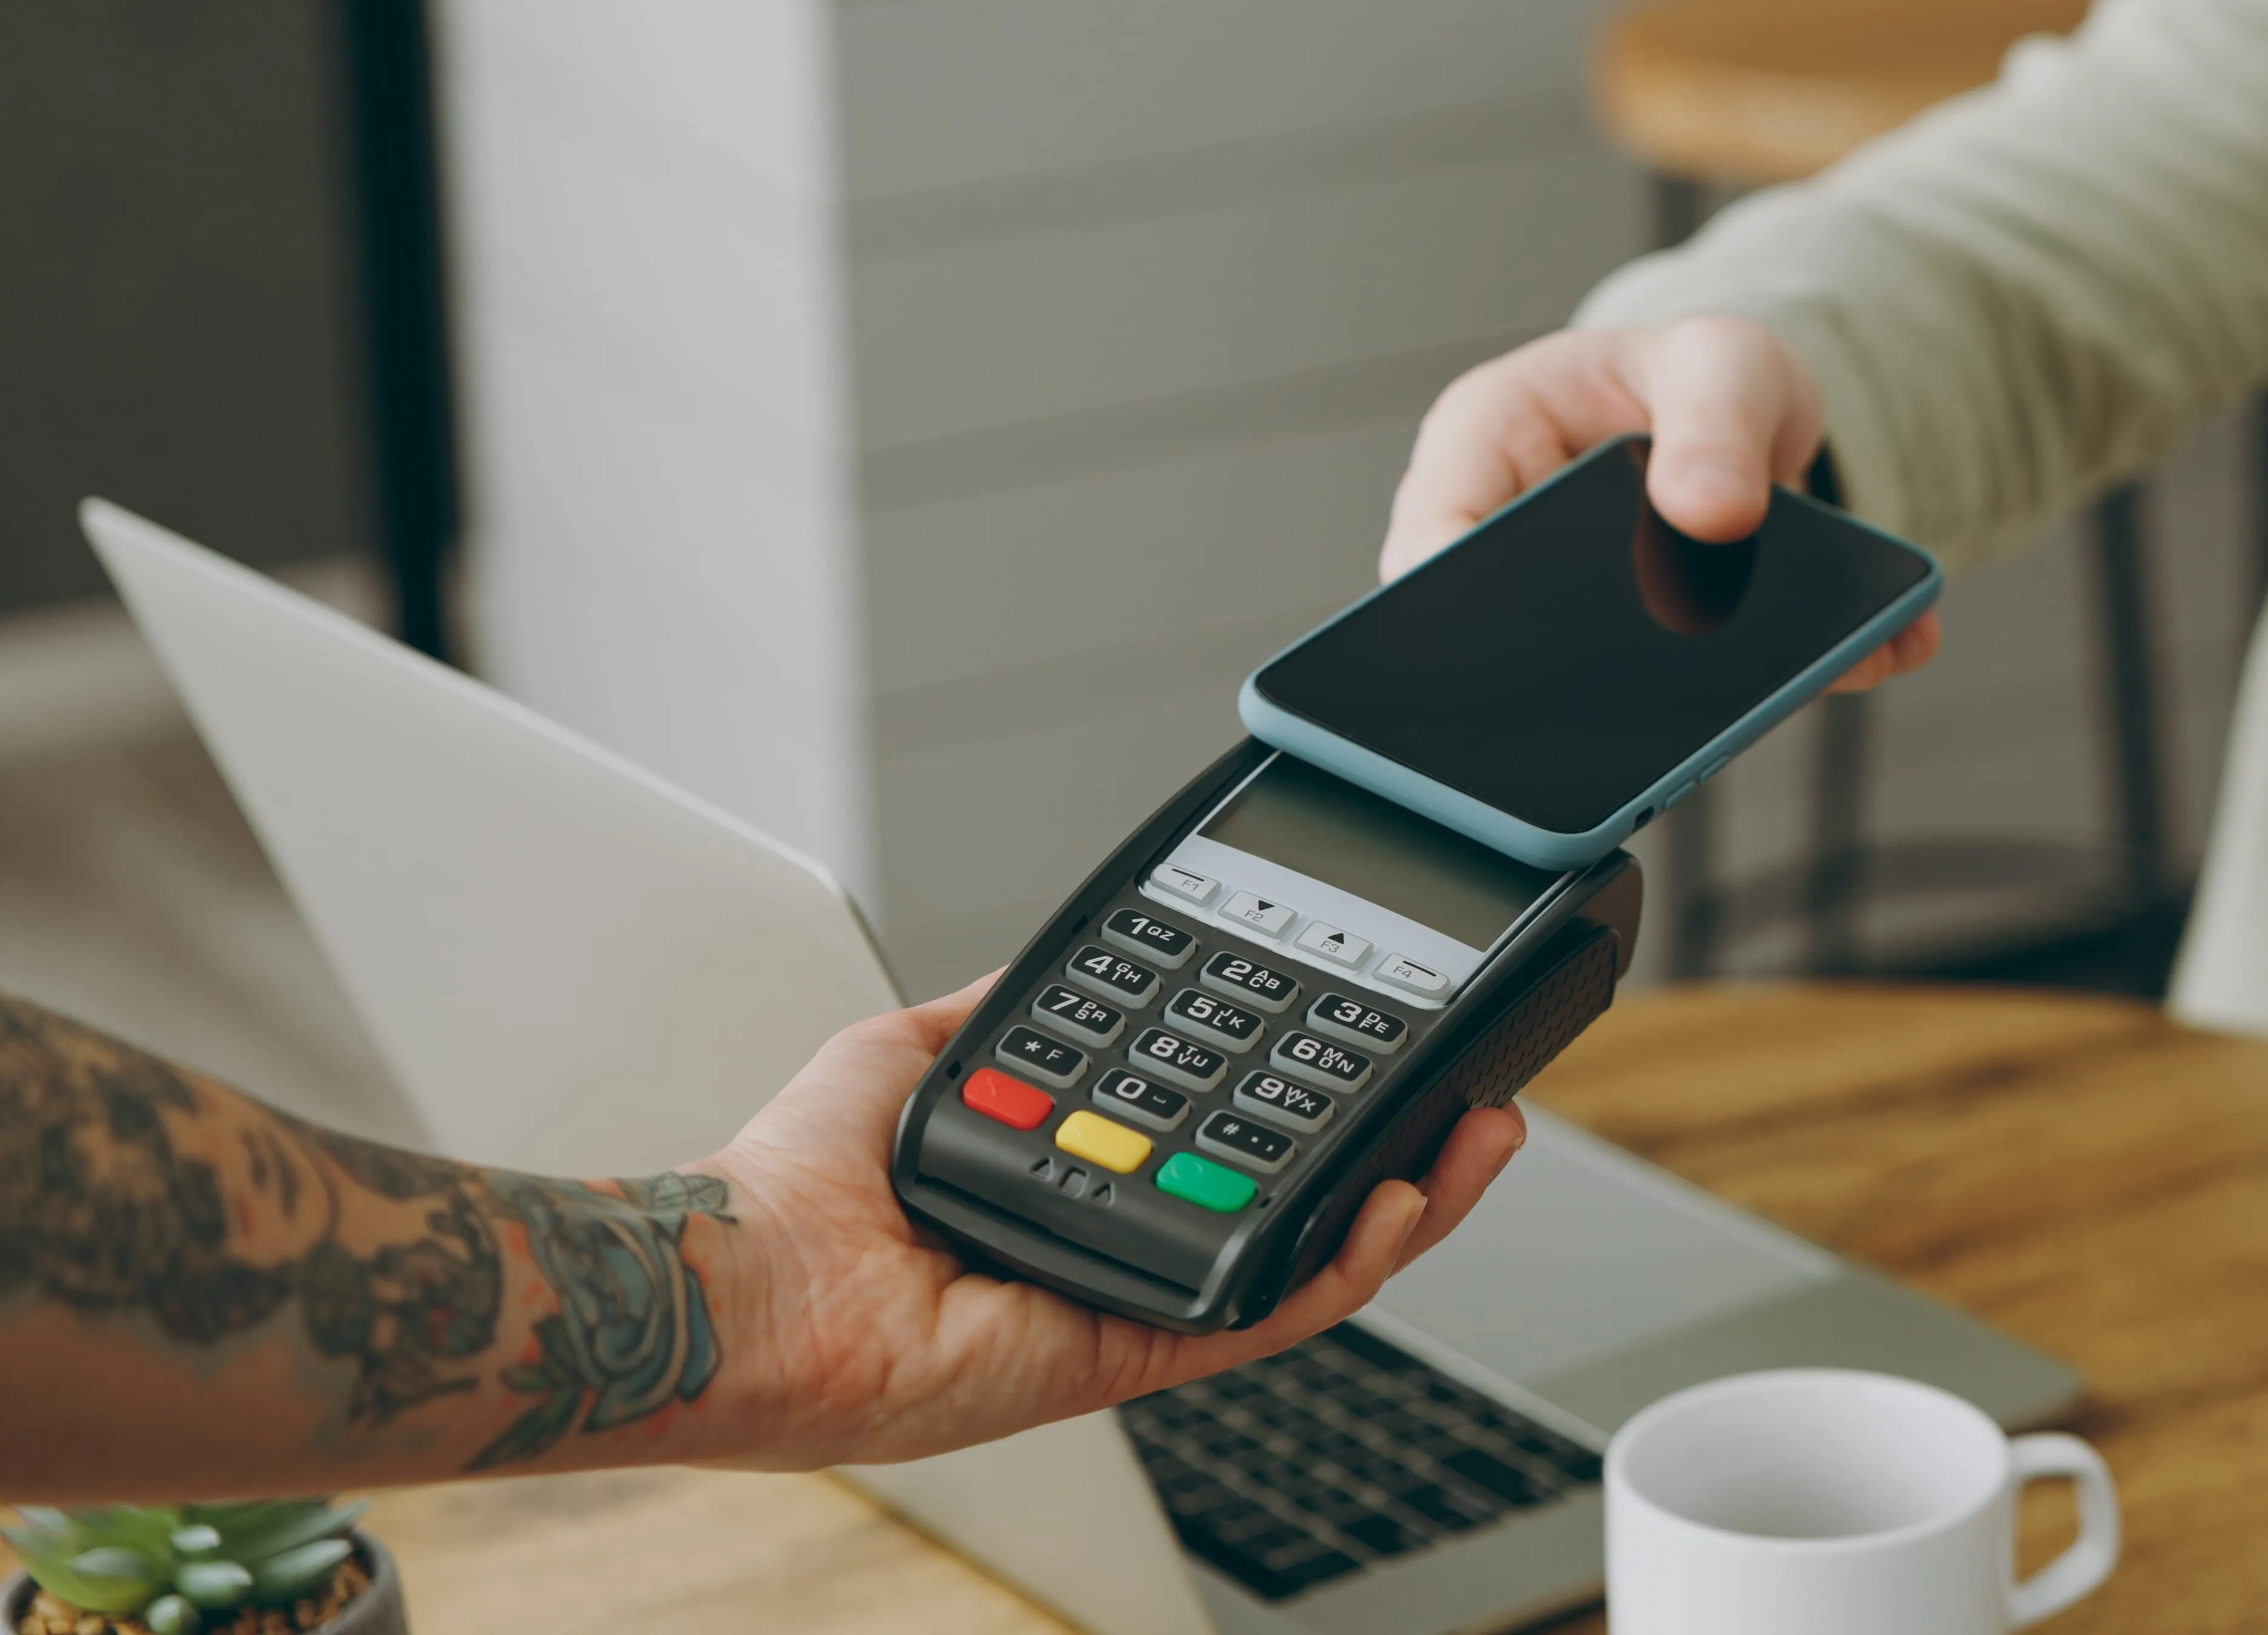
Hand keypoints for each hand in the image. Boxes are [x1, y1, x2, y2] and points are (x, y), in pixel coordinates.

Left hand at [685, 977, 1527, 1469]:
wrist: (740, 1280)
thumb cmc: (789, 1191)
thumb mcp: (914, 1051)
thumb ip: (998, 1012)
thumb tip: (1056, 963)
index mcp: (1081, 1198)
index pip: (1234, 1164)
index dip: (1320, 1122)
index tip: (1379, 1061)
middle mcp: (1119, 1258)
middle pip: (1300, 1219)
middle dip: (1406, 1165)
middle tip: (1479, 1105)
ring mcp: (1128, 1309)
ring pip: (1306, 1268)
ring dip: (1405, 1209)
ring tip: (1472, 1142)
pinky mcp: (1121, 1351)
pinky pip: (1257, 1313)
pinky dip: (1336, 1264)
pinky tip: (1390, 1207)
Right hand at [1382, 317, 1942, 691]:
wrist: (1760, 411)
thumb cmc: (1702, 371)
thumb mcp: (1722, 362)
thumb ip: (1715, 423)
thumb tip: (1710, 511)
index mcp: (1490, 441)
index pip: (1433, 534)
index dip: (1450, 595)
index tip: (1505, 637)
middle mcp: (1515, 531)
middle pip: (1501, 632)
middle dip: (1577, 674)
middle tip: (1661, 690)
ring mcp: (1575, 602)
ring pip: (1602, 680)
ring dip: (1702, 697)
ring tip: (1794, 678)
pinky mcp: (1649, 649)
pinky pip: (1700, 689)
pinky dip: (1787, 682)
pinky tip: (1866, 658)